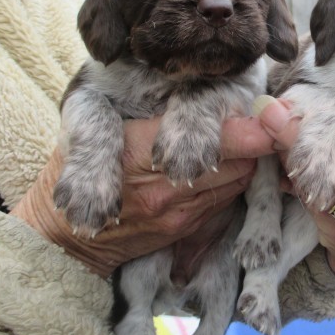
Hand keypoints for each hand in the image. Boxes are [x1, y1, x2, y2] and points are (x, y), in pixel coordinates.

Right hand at [11, 116, 274, 277]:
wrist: (65, 230)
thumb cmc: (80, 163)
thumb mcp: (102, 123)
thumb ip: (155, 117)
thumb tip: (212, 105)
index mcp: (140, 151)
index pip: (210, 141)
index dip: (247, 130)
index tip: (269, 117)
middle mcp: (163, 188)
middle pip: (236, 164)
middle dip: (255, 144)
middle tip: (267, 123)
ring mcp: (175, 214)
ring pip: (235, 183)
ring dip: (247, 163)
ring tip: (252, 141)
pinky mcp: (182, 230)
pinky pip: (224, 203)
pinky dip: (232, 183)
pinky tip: (227, 168)